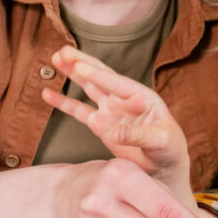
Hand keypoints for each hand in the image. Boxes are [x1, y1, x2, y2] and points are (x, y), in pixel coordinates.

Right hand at [42, 45, 190, 191]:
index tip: (79, 65)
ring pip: (88, 87)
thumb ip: (140, 136)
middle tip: (63, 51)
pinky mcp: (100, 125)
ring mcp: (110, 110)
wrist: (164, 166)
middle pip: (100, 77)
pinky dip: (63, 102)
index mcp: (141, 97)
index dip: (97, 74)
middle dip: (82, 63)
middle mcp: (124, 99)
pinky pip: (78, 111)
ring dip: (72, 73)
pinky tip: (47, 93)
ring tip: (56, 58)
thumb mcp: (162, 141)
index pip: (116, 83)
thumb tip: (117, 133)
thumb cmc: (169, 149)